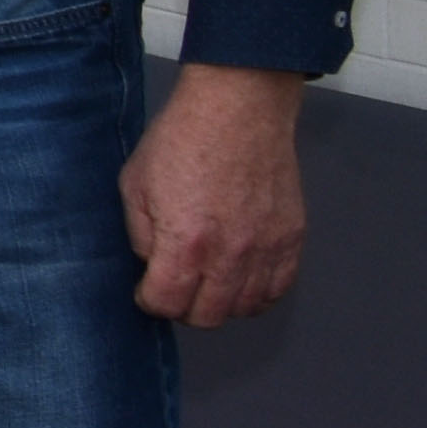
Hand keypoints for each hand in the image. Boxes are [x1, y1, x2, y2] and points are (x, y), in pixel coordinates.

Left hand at [124, 65, 309, 326]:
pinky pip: (279, 288)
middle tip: (177, 288)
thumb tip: (152, 264)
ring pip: (246, 308)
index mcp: (185, 242)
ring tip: (208, 283)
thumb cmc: (181, 140)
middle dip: (184, 308)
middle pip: (208, 316)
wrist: (237, 111)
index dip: (151, 302)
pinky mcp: (291, 238)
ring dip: (222, 303)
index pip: (167, 304)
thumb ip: (140, 234)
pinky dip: (258, 293)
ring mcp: (265, 249)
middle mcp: (229, 254)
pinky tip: (241, 279)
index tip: (148, 290)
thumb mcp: (135, 185)